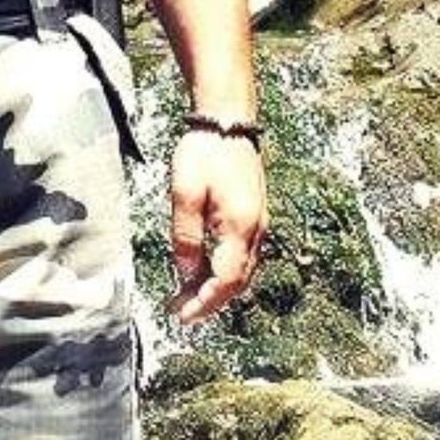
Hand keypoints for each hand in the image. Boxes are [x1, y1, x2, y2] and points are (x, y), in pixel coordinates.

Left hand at [167, 129, 266, 324]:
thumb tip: (185, 272)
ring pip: (242, 270)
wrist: (227, 121)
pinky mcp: (254, 213)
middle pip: (237, 282)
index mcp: (240, 228)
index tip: (183, 318)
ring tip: (187, 294)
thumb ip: (185, 237)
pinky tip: (203, 267)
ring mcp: (259, 222)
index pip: (225, 282)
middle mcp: (256, 230)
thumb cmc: (204, 152)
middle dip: (210, 301)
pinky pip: (243, 254)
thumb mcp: (184, 195)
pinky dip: (224, 269)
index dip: (205, 304)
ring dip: (217, 286)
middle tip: (181, 311)